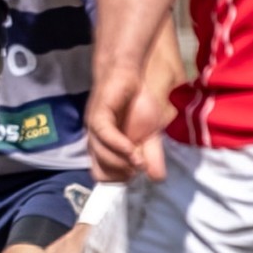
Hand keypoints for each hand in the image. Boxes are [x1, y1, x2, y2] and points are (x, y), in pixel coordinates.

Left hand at [86, 63, 167, 183]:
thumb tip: (158, 179)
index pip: (104, 176)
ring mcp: (94, 130)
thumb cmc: (138, 104)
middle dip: (121, 174)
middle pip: (101, 172)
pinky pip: (104, 135)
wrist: (129, 74)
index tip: (137, 173)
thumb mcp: (152, 135)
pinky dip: (119, 146)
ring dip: (122, 163)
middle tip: (139, 167)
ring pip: (101, 156)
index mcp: (105, 149)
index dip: (120, 179)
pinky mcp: (97, 115)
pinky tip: (133, 150)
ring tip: (140, 161)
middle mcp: (96, 142)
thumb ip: (154, 156)